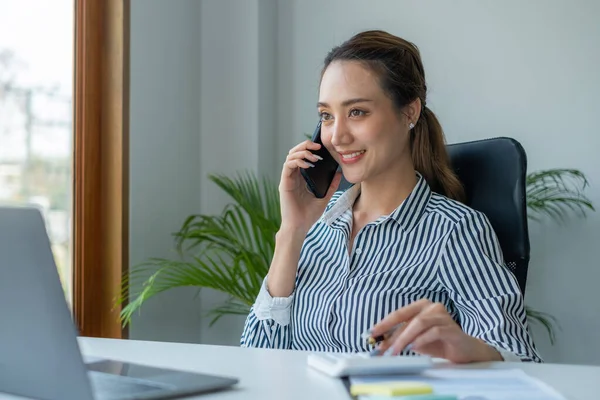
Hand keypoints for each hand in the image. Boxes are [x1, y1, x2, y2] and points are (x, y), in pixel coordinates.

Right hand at [279, 140, 341, 231]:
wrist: (299, 227)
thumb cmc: (308, 215)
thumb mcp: (324, 197)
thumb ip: (331, 185)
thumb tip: (339, 173)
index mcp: (300, 178)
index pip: (302, 157)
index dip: (309, 148)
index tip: (321, 146)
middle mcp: (293, 176)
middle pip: (294, 153)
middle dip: (305, 145)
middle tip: (317, 145)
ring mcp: (287, 179)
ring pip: (290, 157)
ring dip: (302, 152)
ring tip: (314, 157)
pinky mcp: (284, 184)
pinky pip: (288, 166)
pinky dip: (297, 162)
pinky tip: (308, 165)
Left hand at [370, 299, 502, 362]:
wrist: (465, 351)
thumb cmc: (439, 343)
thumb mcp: (415, 340)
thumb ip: (400, 338)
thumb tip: (380, 344)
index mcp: (421, 306)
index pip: (399, 313)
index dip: (385, 323)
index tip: (372, 333)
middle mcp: (432, 307)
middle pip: (407, 318)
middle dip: (393, 334)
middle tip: (383, 348)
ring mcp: (443, 316)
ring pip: (419, 323)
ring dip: (405, 338)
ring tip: (397, 350)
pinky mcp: (451, 328)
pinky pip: (434, 331)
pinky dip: (422, 339)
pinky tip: (414, 348)